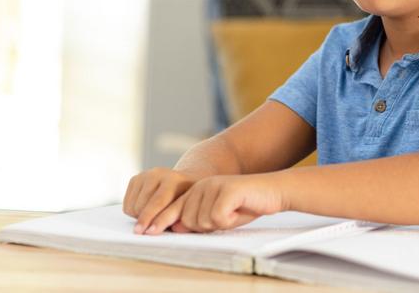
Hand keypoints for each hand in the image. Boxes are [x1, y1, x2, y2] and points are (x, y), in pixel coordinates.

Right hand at [123, 167, 196, 233]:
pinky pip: (126, 205)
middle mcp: (156, 174)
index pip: (158, 202)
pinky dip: (133, 211)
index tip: (147, 232)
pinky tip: (145, 209)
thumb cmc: (186, 198)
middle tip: (155, 226)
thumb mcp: (188, 205)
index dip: (151, 218)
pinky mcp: (134, 179)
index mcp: (173, 180)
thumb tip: (159, 230)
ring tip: (152, 215)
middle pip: (141, 206)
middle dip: (145, 221)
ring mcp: (144, 175)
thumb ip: (177, 217)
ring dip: (138, 217)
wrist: (183, 181)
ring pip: (132, 207)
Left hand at [145, 174, 287, 234]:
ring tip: (235, 211)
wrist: (273, 191)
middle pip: (189, 221)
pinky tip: (240, 209)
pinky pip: (219, 217)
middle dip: (208, 226)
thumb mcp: (220, 216)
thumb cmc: (247, 205)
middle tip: (228, 216)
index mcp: (197, 190)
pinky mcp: (226, 190)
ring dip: (221, 223)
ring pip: (203, 221)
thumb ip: (198, 220)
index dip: (160, 222)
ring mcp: (213, 186)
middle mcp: (202, 186)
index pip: (174, 209)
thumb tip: (176, 226)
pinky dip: (230, 219)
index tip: (145, 232)